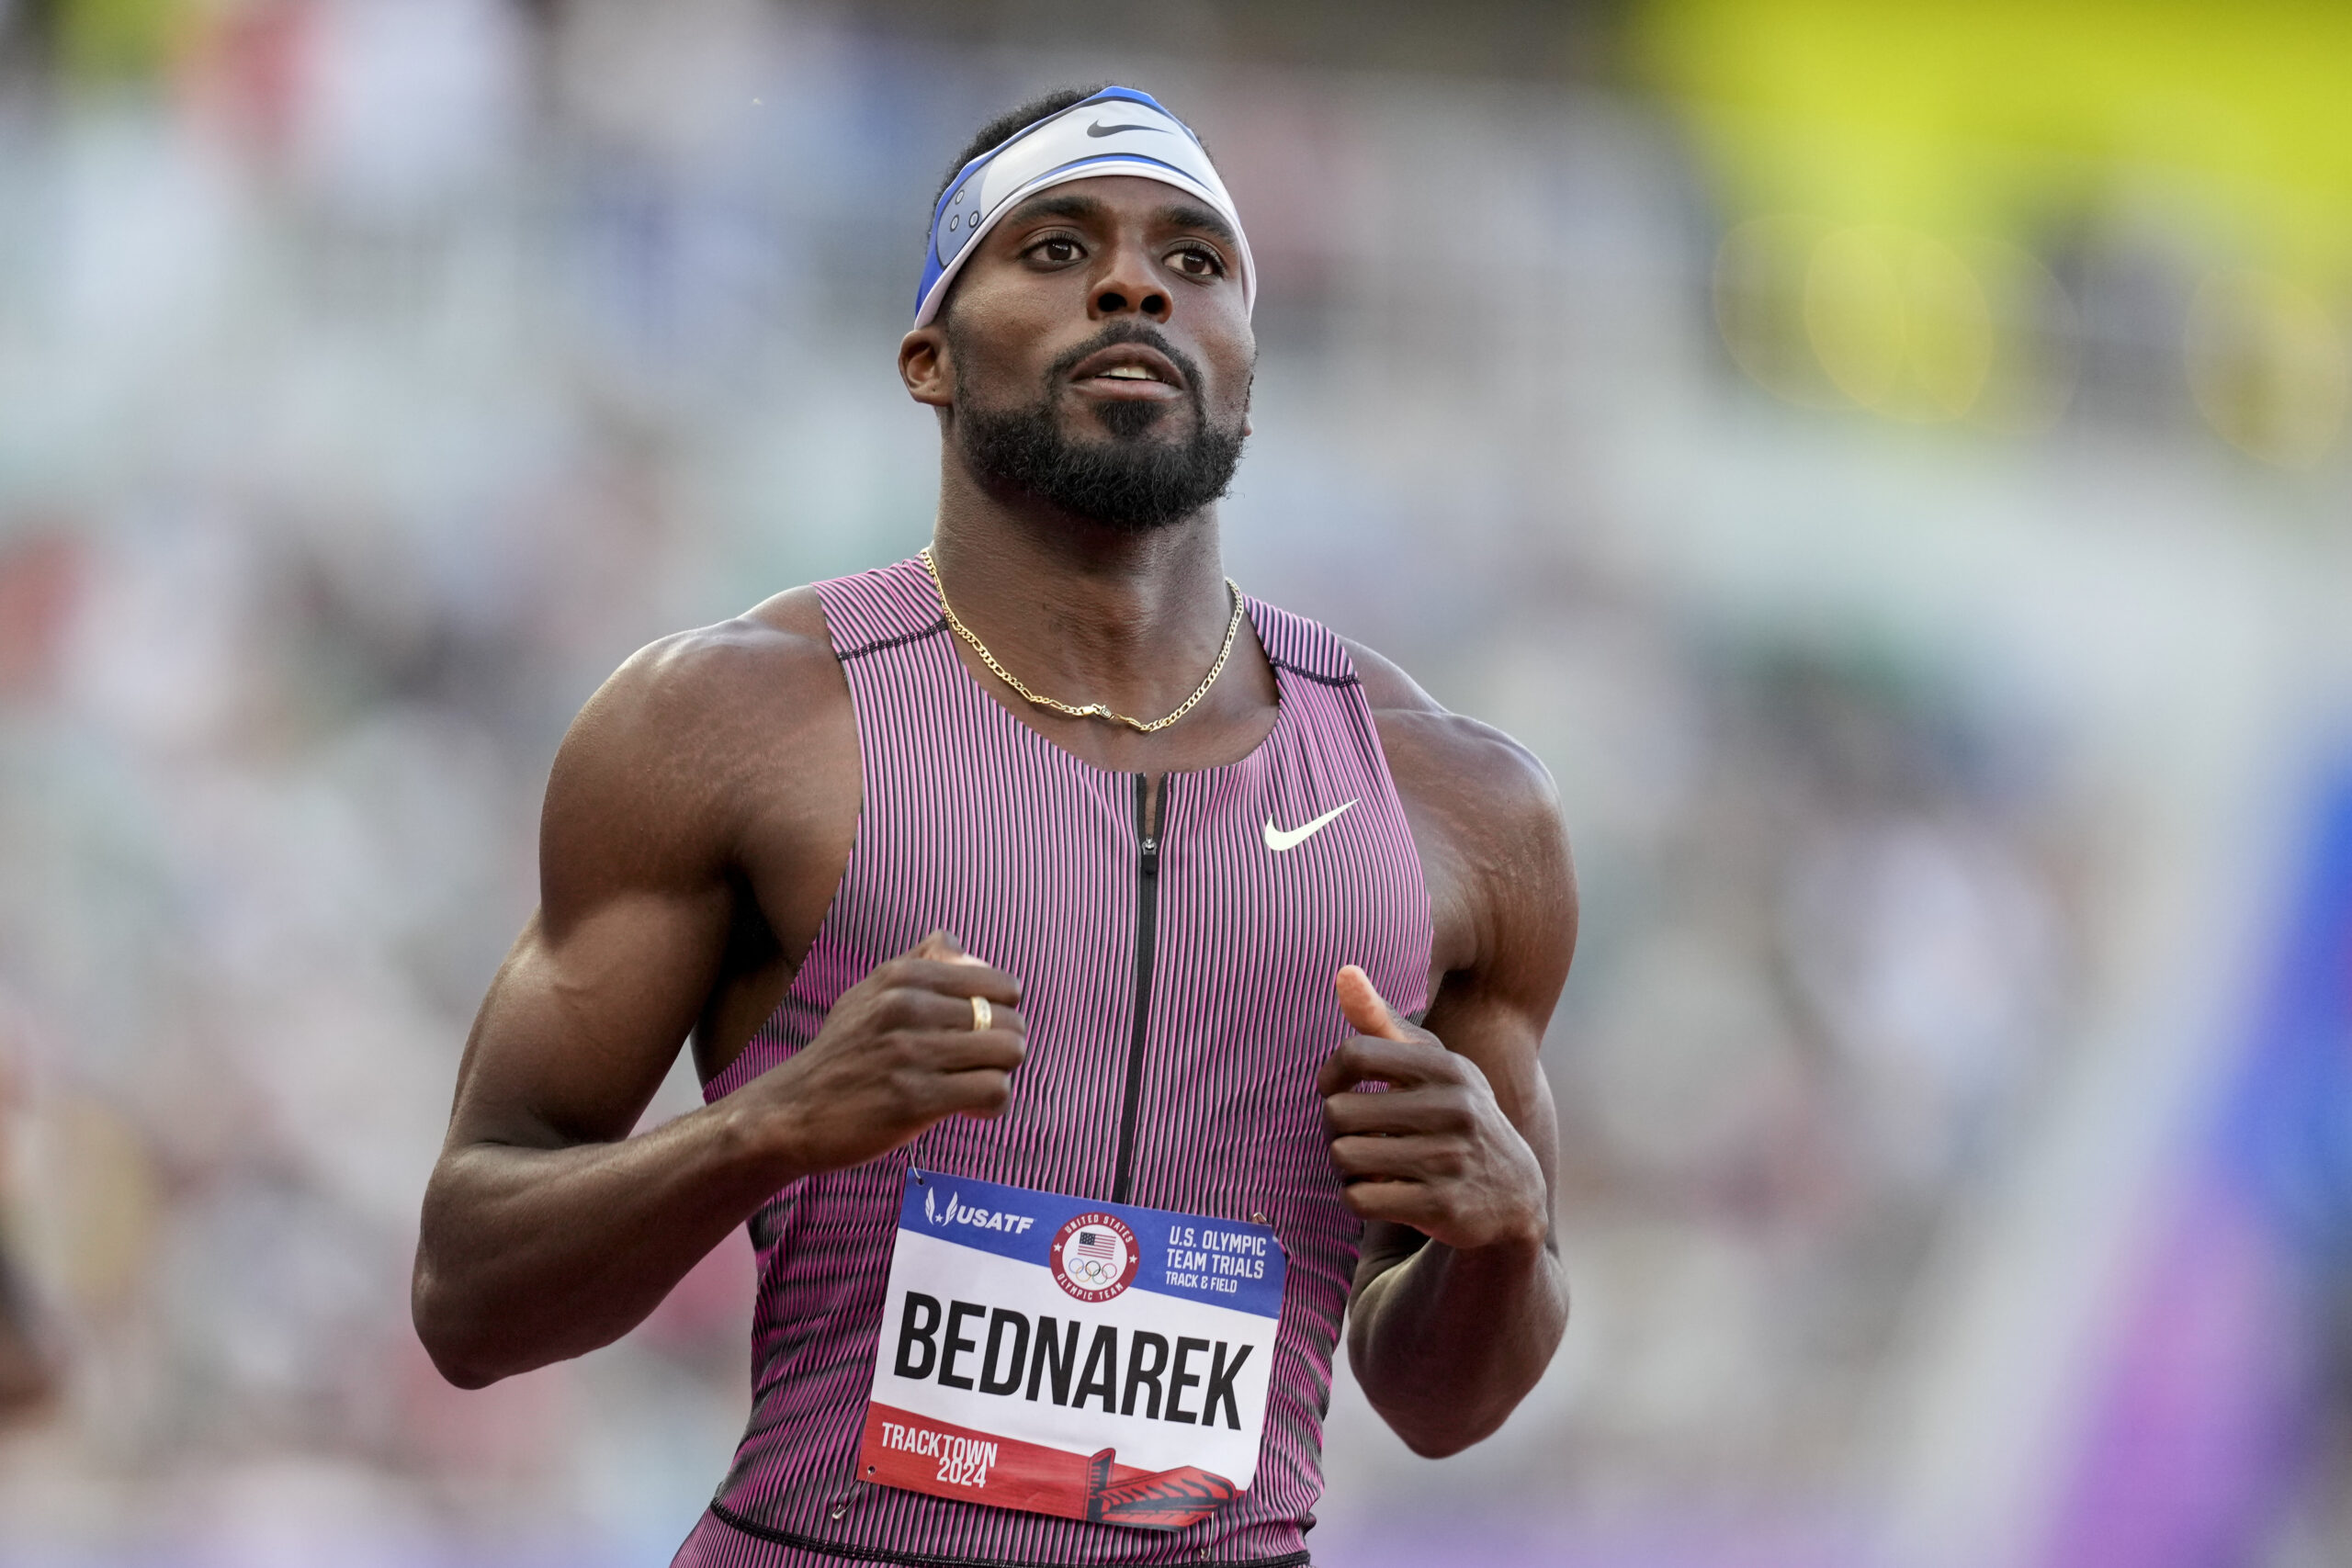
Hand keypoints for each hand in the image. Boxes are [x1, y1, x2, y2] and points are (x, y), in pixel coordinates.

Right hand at [741, 931, 1025, 1175]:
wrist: (791, 1112)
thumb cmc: (841, 1054)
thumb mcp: (867, 993)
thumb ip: (917, 964)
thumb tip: (959, 944)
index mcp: (901, 977)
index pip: (998, 982)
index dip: (1003, 1010)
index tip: (984, 1031)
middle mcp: (906, 1007)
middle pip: (1008, 1018)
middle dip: (1005, 1044)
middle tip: (980, 1064)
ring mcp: (911, 1053)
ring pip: (1008, 1051)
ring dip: (1001, 1073)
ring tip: (976, 1084)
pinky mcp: (915, 1099)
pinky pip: (993, 1091)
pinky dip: (993, 1104)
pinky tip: (970, 1109)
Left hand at [1318, 966, 1546, 1253]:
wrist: (1514, 1195)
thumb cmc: (1457, 1119)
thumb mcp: (1435, 1068)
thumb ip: (1384, 1024)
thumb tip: (1344, 973)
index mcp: (1447, 1068)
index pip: (1356, 1054)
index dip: (1329, 1076)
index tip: (1334, 1090)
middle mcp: (1453, 1109)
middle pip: (1339, 1112)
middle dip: (1335, 1129)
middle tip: (1353, 1136)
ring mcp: (1449, 1159)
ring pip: (1344, 1157)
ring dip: (1345, 1167)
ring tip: (1368, 1165)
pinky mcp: (1441, 1206)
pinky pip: (1360, 1198)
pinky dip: (1359, 1198)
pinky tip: (1380, 1192)